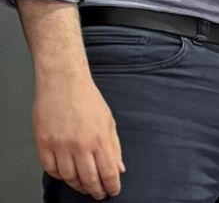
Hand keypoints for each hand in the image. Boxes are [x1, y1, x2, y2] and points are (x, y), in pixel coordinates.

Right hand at [34, 70, 122, 198]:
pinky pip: (50, 169)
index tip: (113, 191)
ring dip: (77, 185)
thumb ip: (114, 147)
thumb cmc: (87, 99)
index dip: (112, 186)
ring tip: (84, 186)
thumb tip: (119, 168)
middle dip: (96, 191)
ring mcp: (60, 145)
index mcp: (100, 139)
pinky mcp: (43, 144)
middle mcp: (80, 145)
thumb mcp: (109, 121)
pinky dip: (58, 175)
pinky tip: (66, 174)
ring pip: (68, 177)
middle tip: (99, 194)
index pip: (108, 172)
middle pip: (89, 179)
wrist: (63, 82)